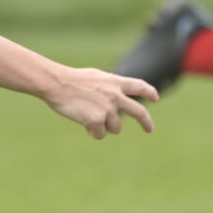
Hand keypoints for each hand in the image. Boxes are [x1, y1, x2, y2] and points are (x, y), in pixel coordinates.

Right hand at [43, 67, 157, 140]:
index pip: (139, 86)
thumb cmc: (72, 80)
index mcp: (115, 82)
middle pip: (139, 112)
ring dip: (105, 127)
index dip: (149, 92)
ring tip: (90, 117)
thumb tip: (117, 100)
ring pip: (116, 128)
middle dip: (146, 122)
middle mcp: (115, 96)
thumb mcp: (96, 77)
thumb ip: (109, 87)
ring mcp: (107, 109)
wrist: (57, 84)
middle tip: (149, 129)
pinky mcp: (97, 121)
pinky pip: (100, 134)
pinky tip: (83, 122)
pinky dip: (93, 132)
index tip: (156, 98)